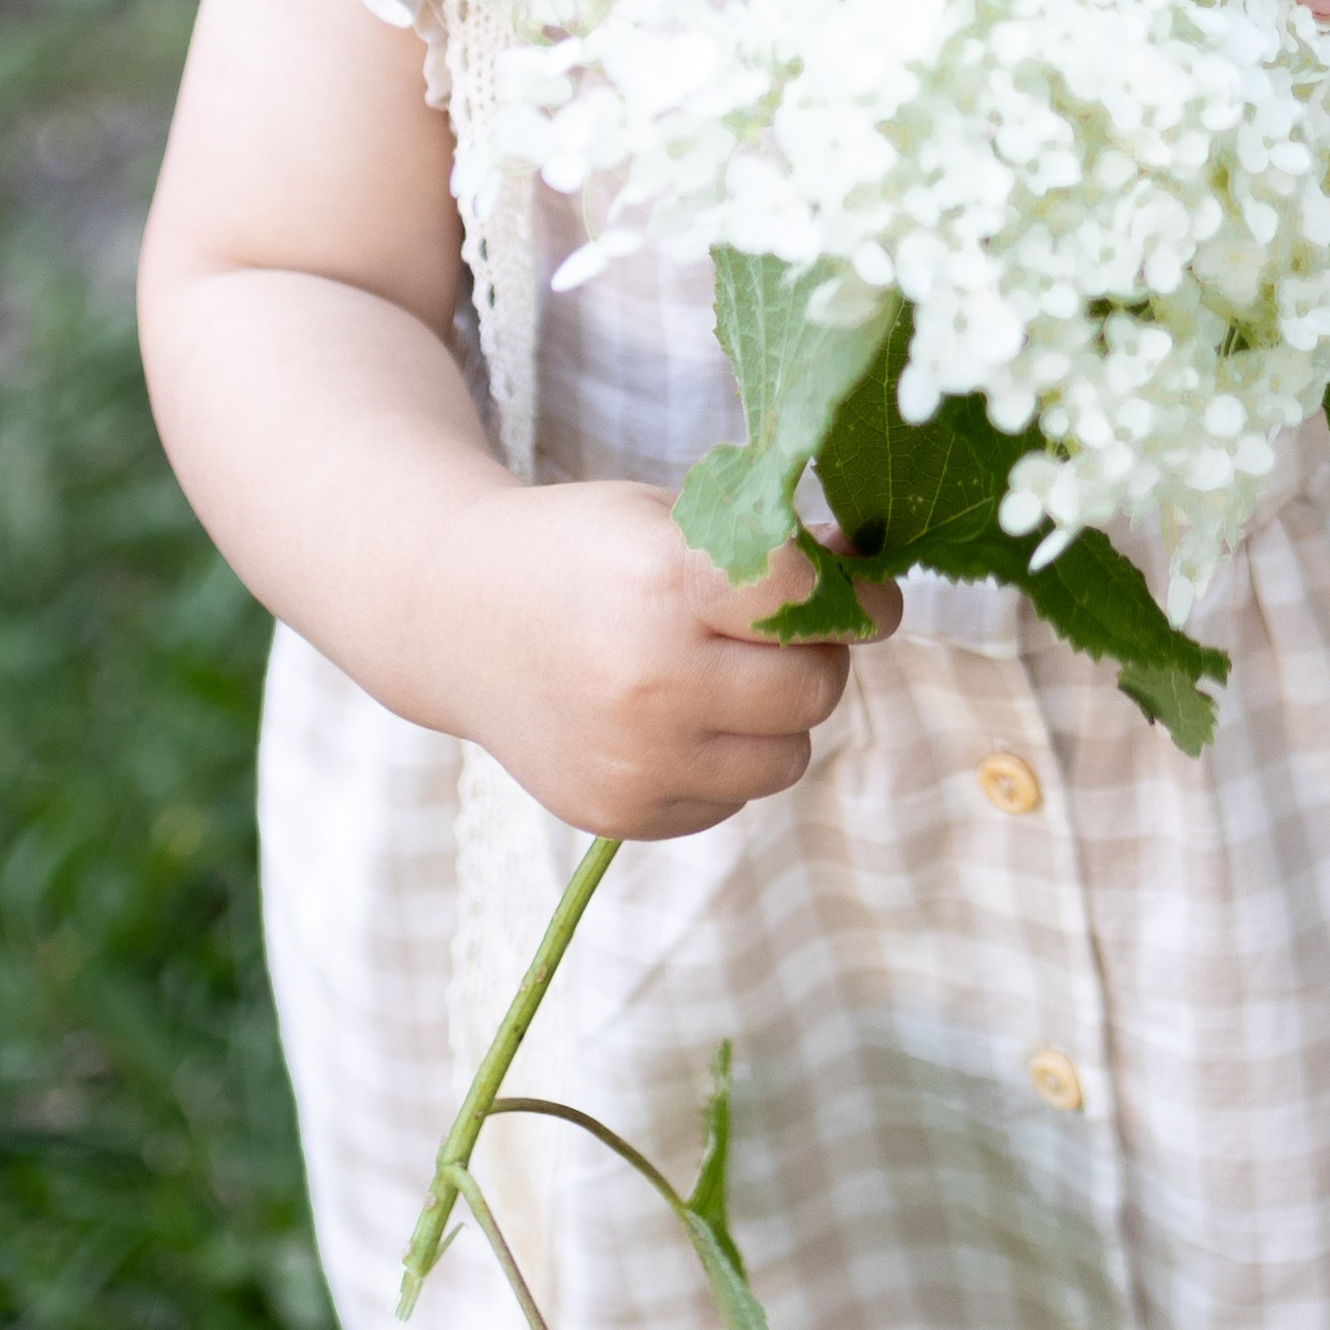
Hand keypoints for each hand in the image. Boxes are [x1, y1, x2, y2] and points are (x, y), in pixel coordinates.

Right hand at [433, 477, 900, 840]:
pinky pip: (730, 801)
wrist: (457, 616)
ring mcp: (635, 759)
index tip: (873, 595)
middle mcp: (654, 680)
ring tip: (731, 674)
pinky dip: (726, 761)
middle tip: (792, 632)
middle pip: (815, 688)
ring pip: (787, 758)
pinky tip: (678, 714)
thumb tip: (868, 576)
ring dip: (780, 717)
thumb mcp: (670, 515)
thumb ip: (771, 547)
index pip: (814, 603)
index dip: (862, 596)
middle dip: (822, 655)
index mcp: (669, 582)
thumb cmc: (579, 549)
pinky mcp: (618, 814)